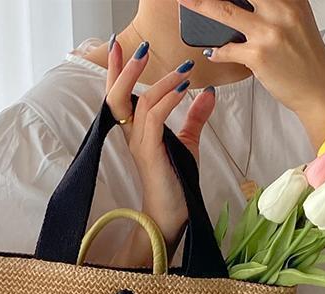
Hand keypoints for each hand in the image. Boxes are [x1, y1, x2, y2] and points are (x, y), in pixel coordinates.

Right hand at [106, 38, 215, 255]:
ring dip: (162, 81)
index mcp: (136, 132)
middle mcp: (132, 136)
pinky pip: (155, 120)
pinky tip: (184, 89)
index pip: (121, 96)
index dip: (119, 71)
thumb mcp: (188, 144)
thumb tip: (207, 93)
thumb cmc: (176, 182)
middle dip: (125, 69)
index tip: (119, 46)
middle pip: (117, 96)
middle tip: (140, 47)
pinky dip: (170, 100)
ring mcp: (140, 145)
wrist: (172, 215)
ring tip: (183, 69)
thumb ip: (194, 118)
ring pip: (140, 103)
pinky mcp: (151, 154)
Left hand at [177, 0, 324, 115]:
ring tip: (186, 1)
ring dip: (201, 5)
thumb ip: (275, 7)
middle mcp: (281, 9)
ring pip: (225, 12)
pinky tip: (214, 52)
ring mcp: (269, 32)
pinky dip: (218, 52)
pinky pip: (228, 50)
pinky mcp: (258, 56)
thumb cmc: (306, 58)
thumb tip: (246, 4)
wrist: (318, 88)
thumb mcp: (296, 20)